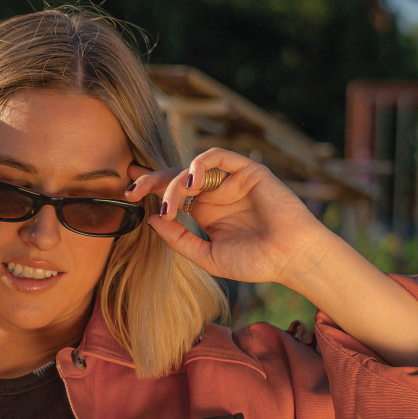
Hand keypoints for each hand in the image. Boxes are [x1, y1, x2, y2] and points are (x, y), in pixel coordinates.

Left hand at [127, 149, 417, 368]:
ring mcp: (231, 180)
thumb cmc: (255, 262)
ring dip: (175, 180)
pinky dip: (200, 163)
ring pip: (193, 167)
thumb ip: (179, 239)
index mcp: (206, 211)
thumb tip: (152, 219)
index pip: (172, 194)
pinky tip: (190, 182)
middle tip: (132, 188)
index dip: (149, 189)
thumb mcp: (206, 256)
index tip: (126, 194)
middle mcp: (216, 192)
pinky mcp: (247, 170)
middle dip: (152, 179)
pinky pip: (219, 156)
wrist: (290, 258)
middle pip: (176, 176)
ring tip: (169, 201)